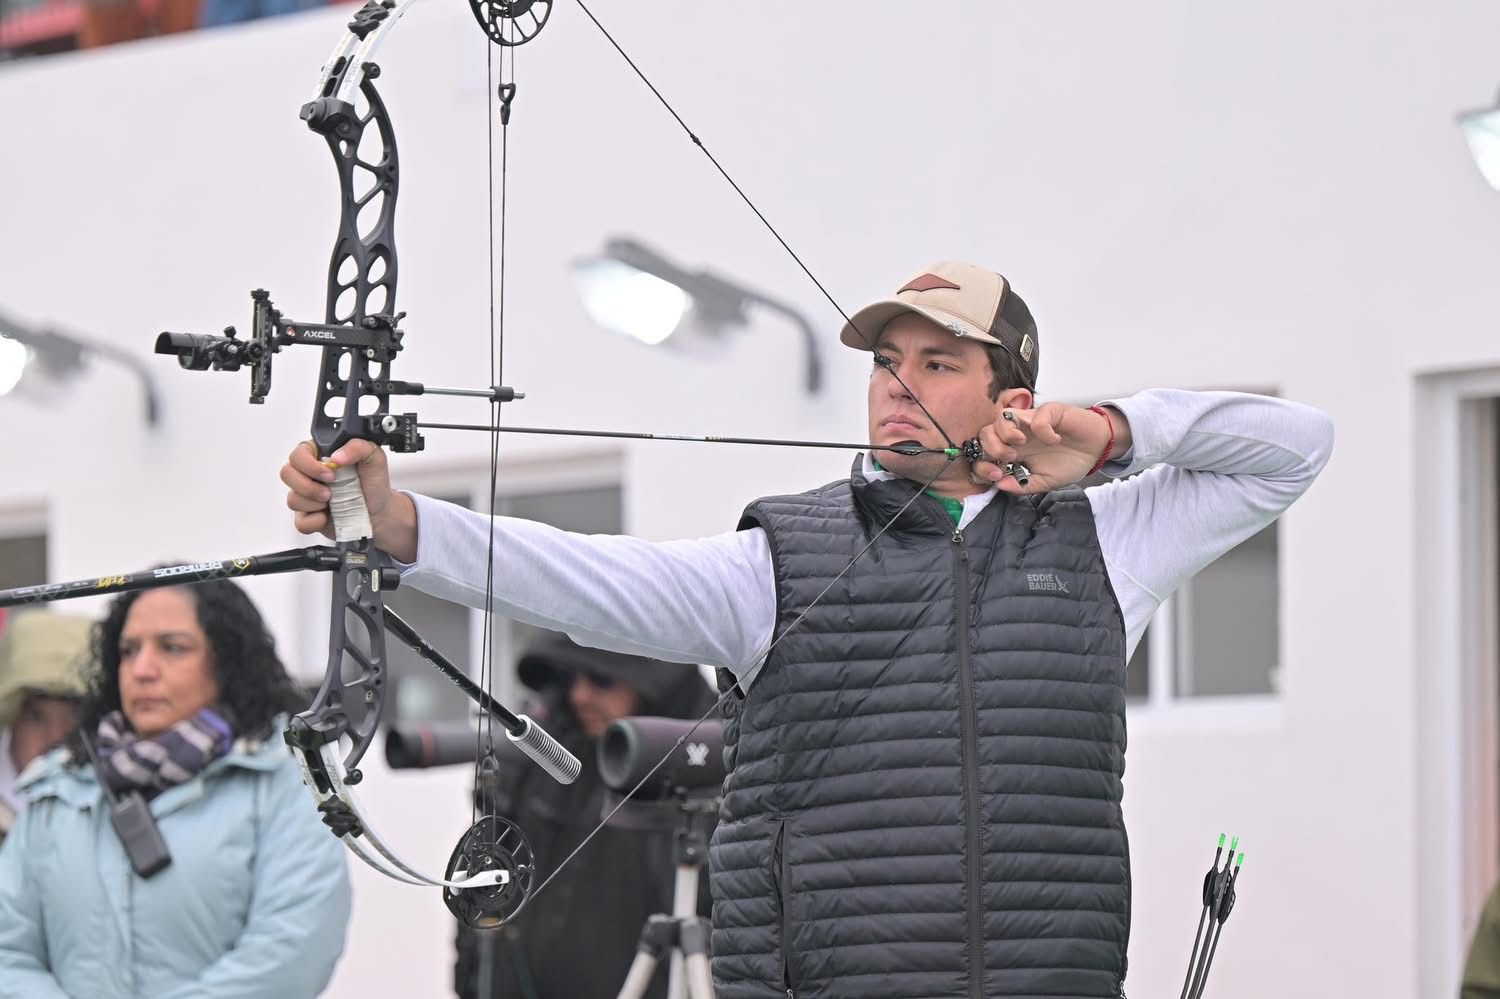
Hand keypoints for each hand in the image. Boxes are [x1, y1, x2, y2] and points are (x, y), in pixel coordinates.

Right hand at [280, 440, 417, 561]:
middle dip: (309, 486)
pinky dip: (314, 522)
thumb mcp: (374, 458)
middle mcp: (309, 474)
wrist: (380, 512)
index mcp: (320, 455)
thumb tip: (337, 456)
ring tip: (333, 503)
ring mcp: (306, 496)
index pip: (298, 453)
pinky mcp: (308, 516)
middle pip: (287, 474)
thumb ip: (358, 446)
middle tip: (330, 492)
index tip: (331, 473)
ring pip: (292, 499)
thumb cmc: (373, 484)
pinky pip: (299, 522)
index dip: (309, 464)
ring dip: (314, 504)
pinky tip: (328, 517)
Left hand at [971, 402, 1127, 494]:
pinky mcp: (1049, 412)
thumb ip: (1023, 485)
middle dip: (991, 447)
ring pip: (1002, 417)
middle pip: (986, 431)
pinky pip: (1036, 415)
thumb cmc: (1070, 462)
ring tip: (1021, 447)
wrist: (1096, 449)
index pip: (985, 452)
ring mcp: (1031, 421)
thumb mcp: (1045, 482)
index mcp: (1013, 452)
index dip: (983, 463)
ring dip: (1006, 434)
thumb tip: (999, 486)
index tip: (996, 475)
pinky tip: (1054, 440)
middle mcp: (1017, 434)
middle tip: (1010, 459)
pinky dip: (1042, 429)